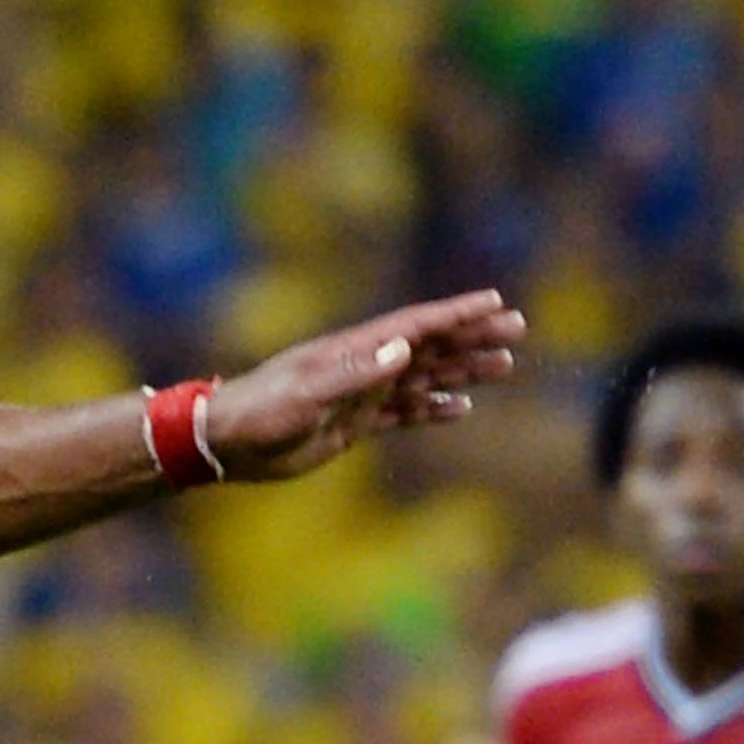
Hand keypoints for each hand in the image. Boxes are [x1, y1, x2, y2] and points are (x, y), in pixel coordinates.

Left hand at [202, 292, 526, 481]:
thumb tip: (404, 349)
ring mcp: (360, 394)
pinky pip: (402, 414)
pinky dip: (432, 411)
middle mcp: (363, 366)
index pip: (416, 326)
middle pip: (430, 347)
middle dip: (473, 338)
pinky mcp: (353, 424)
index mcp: (354, 351)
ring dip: (462, 372)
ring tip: (504, 367)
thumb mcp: (307, 394)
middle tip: (518, 329)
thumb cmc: (260, 413)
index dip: (455, 314)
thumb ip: (355, 374)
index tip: (494, 301)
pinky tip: (460, 410)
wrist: (226, 442)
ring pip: (423, 378)